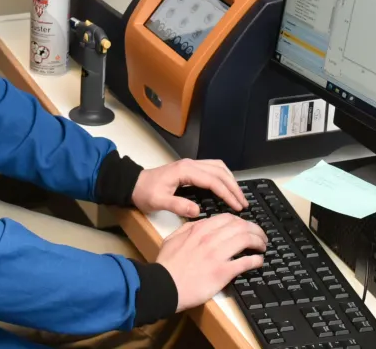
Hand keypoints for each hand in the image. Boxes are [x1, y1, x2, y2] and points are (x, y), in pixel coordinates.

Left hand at [132, 158, 247, 216]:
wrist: (133, 184)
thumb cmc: (144, 192)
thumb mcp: (158, 201)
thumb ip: (177, 205)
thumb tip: (197, 211)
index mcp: (185, 171)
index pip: (213, 181)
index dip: (227, 194)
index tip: (237, 206)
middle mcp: (190, 164)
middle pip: (220, 172)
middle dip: (234, 187)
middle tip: (243, 203)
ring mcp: (190, 165)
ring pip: (218, 167)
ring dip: (230, 180)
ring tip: (238, 196)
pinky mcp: (189, 169)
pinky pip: (212, 169)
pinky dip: (223, 177)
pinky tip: (226, 187)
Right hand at [157, 214, 267, 311]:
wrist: (165, 285)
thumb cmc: (167, 265)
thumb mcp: (173, 238)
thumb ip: (188, 227)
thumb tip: (201, 222)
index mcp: (199, 229)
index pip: (228, 218)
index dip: (241, 221)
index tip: (246, 227)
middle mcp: (211, 239)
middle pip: (241, 226)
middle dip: (255, 229)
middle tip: (261, 236)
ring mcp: (218, 255)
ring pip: (246, 240)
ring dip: (259, 242)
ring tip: (262, 246)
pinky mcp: (223, 272)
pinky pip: (246, 262)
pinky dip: (256, 260)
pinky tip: (259, 261)